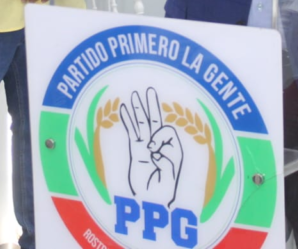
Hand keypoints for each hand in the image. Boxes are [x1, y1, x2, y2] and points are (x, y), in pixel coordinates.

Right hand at [119, 88, 182, 206]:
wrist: (150, 206)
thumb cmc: (162, 197)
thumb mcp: (169, 180)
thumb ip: (164, 163)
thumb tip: (152, 151)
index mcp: (174, 151)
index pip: (166, 132)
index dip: (159, 137)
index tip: (152, 151)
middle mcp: (161, 147)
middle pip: (157, 121)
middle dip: (153, 106)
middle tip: (149, 91)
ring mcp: (147, 148)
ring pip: (143, 124)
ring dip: (139, 109)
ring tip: (135, 95)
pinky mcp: (136, 152)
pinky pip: (131, 132)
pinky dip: (127, 120)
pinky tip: (123, 108)